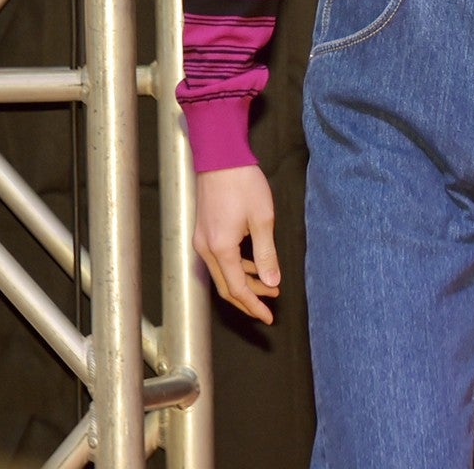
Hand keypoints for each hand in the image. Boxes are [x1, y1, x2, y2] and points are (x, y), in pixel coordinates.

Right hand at [193, 164, 280, 324]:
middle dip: (249, 298)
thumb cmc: (243, 183)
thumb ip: (266, 254)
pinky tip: (252, 264)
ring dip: (244, 282)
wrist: (220, 156)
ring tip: (268, 283)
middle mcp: (205, 249)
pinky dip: (236, 267)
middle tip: (270, 303)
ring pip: (222, 273)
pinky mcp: (203, 231)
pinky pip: (219, 259)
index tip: (269, 316)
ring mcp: (201, 240)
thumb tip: (272, 281)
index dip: (253, 305)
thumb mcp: (262, 219)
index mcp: (221, 249)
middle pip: (225, 287)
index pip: (237, 289)